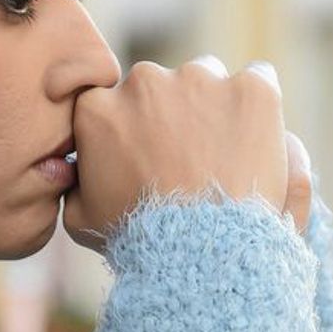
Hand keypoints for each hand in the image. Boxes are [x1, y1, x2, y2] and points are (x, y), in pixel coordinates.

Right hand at [61, 55, 313, 256]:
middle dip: (173, 112)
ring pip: (207, 78)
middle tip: (189, 157)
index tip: (150, 151)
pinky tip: (257, 139)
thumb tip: (74, 168)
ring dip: (213, 105)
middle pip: (162, 84)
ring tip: (226, 154)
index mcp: (99, 107)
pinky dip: (257, 105)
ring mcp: (200, 80)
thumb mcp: (81, 219)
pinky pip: (258, 78)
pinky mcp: (251, 89)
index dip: (135, 126)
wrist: (201, 253)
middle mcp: (145, 81)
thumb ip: (74, 182)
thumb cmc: (139, 240)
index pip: (116, 100)